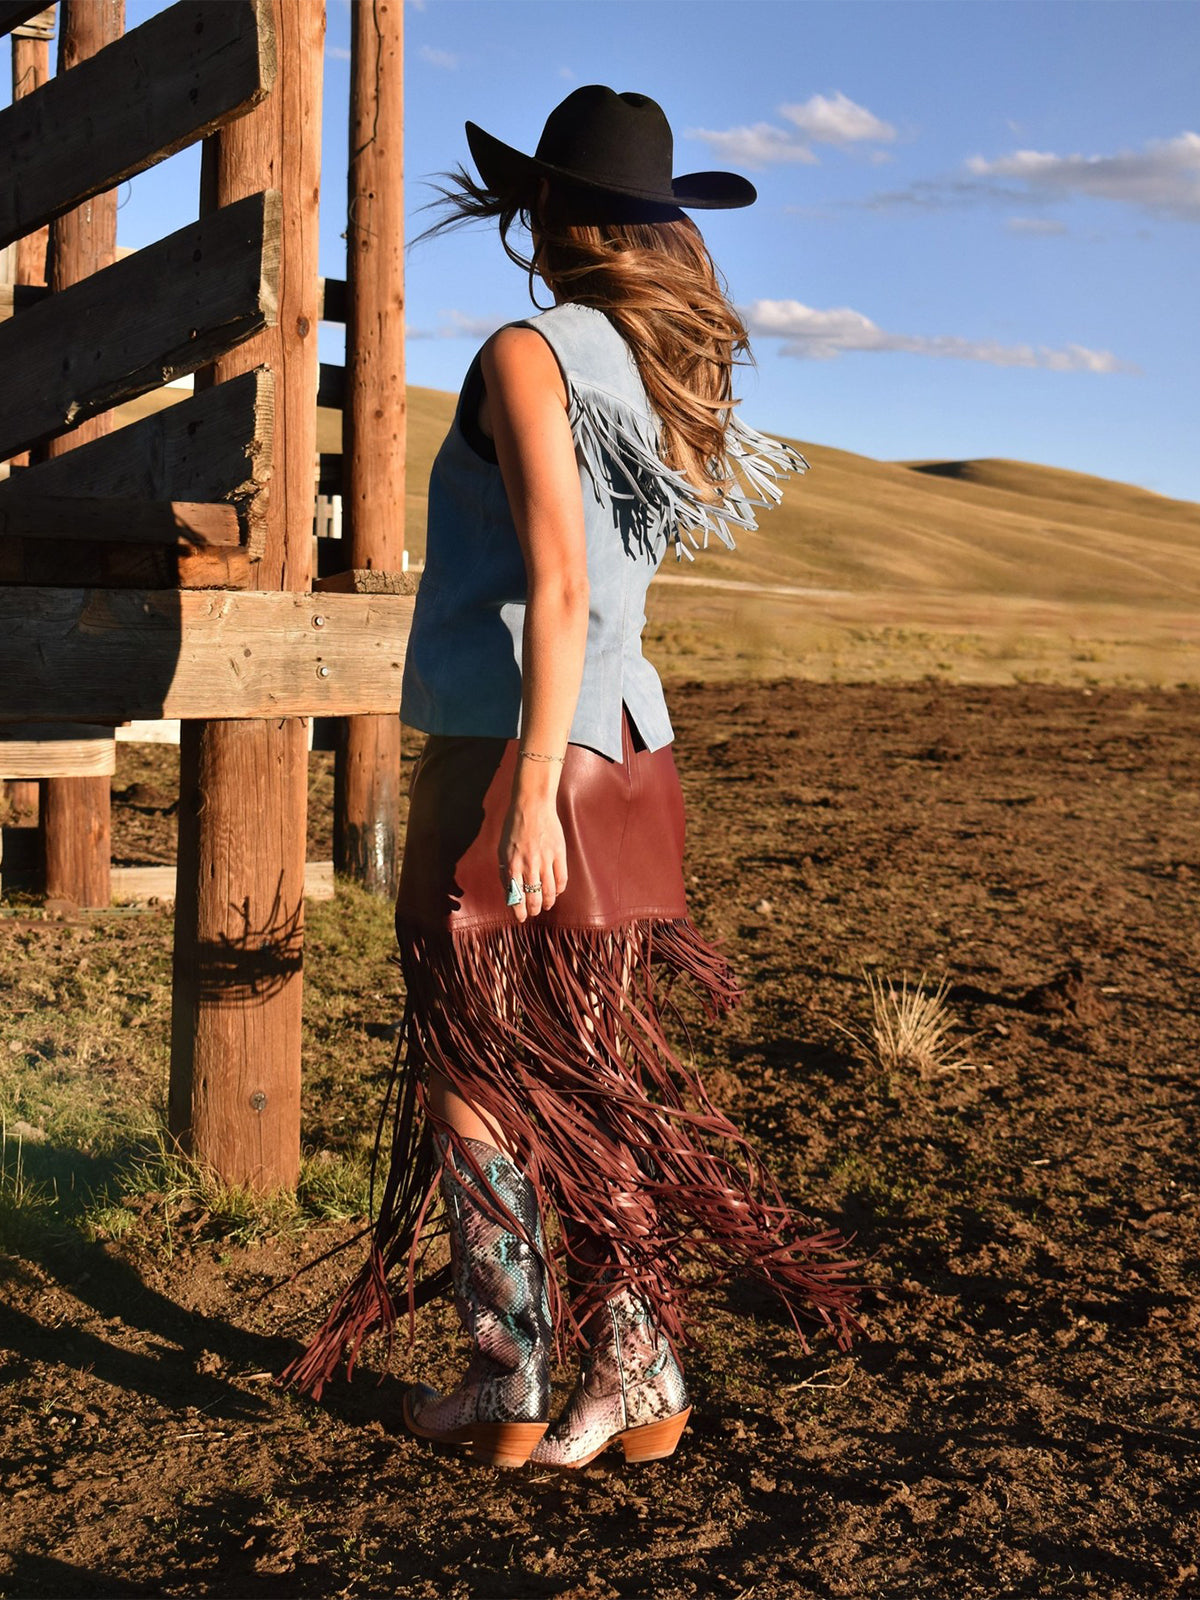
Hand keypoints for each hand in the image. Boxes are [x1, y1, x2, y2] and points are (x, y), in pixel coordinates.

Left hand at [498, 791, 567, 922]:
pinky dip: (559, 889)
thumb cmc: (514, 828)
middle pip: (534, 897)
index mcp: (512, 865)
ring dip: (548, 903)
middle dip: (534, 910)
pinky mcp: (559, 854)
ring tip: (546, 906)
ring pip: (549, 891)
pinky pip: (561, 879)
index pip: (516, 896)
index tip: (521, 918)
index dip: (519, 911)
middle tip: (534, 913)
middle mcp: (528, 865)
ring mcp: (545, 860)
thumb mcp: (502, 850)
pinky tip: (556, 892)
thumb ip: (505, 872)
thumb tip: (509, 892)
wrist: (532, 806)